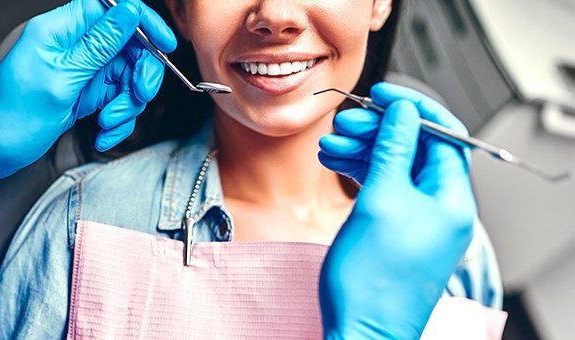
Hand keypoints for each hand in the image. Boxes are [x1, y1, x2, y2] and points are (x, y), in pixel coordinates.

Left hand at [0, 0, 175, 198]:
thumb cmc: (13, 114)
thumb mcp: (61, 78)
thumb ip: (99, 44)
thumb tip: (130, 11)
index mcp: (63, 30)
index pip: (114, 8)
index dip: (143, 22)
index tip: (164, 45)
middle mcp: (76, 47)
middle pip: (130, 47)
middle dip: (141, 75)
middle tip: (138, 97)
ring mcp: (84, 71)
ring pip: (129, 78)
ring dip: (127, 105)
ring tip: (107, 123)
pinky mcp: (89, 93)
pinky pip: (119, 101)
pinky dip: (118, 121)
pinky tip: (102, 134)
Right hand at [318, 83, 475, 338]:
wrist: (360, 330)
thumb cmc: (373, 281)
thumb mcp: (381, 201)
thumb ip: (393, 150)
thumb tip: (403, 113)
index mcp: (451, 199)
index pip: (442, 134)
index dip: (412, 108)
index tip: (382, 94)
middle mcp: (440, 207)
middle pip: (414, 149)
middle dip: (379, 131)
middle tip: (346, 123)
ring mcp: (418, 219)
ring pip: (394, 167)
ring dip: (363, 151)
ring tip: (330, 145)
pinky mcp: (397, 229)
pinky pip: (383, 188)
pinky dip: (361, 172)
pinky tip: (336, 164)